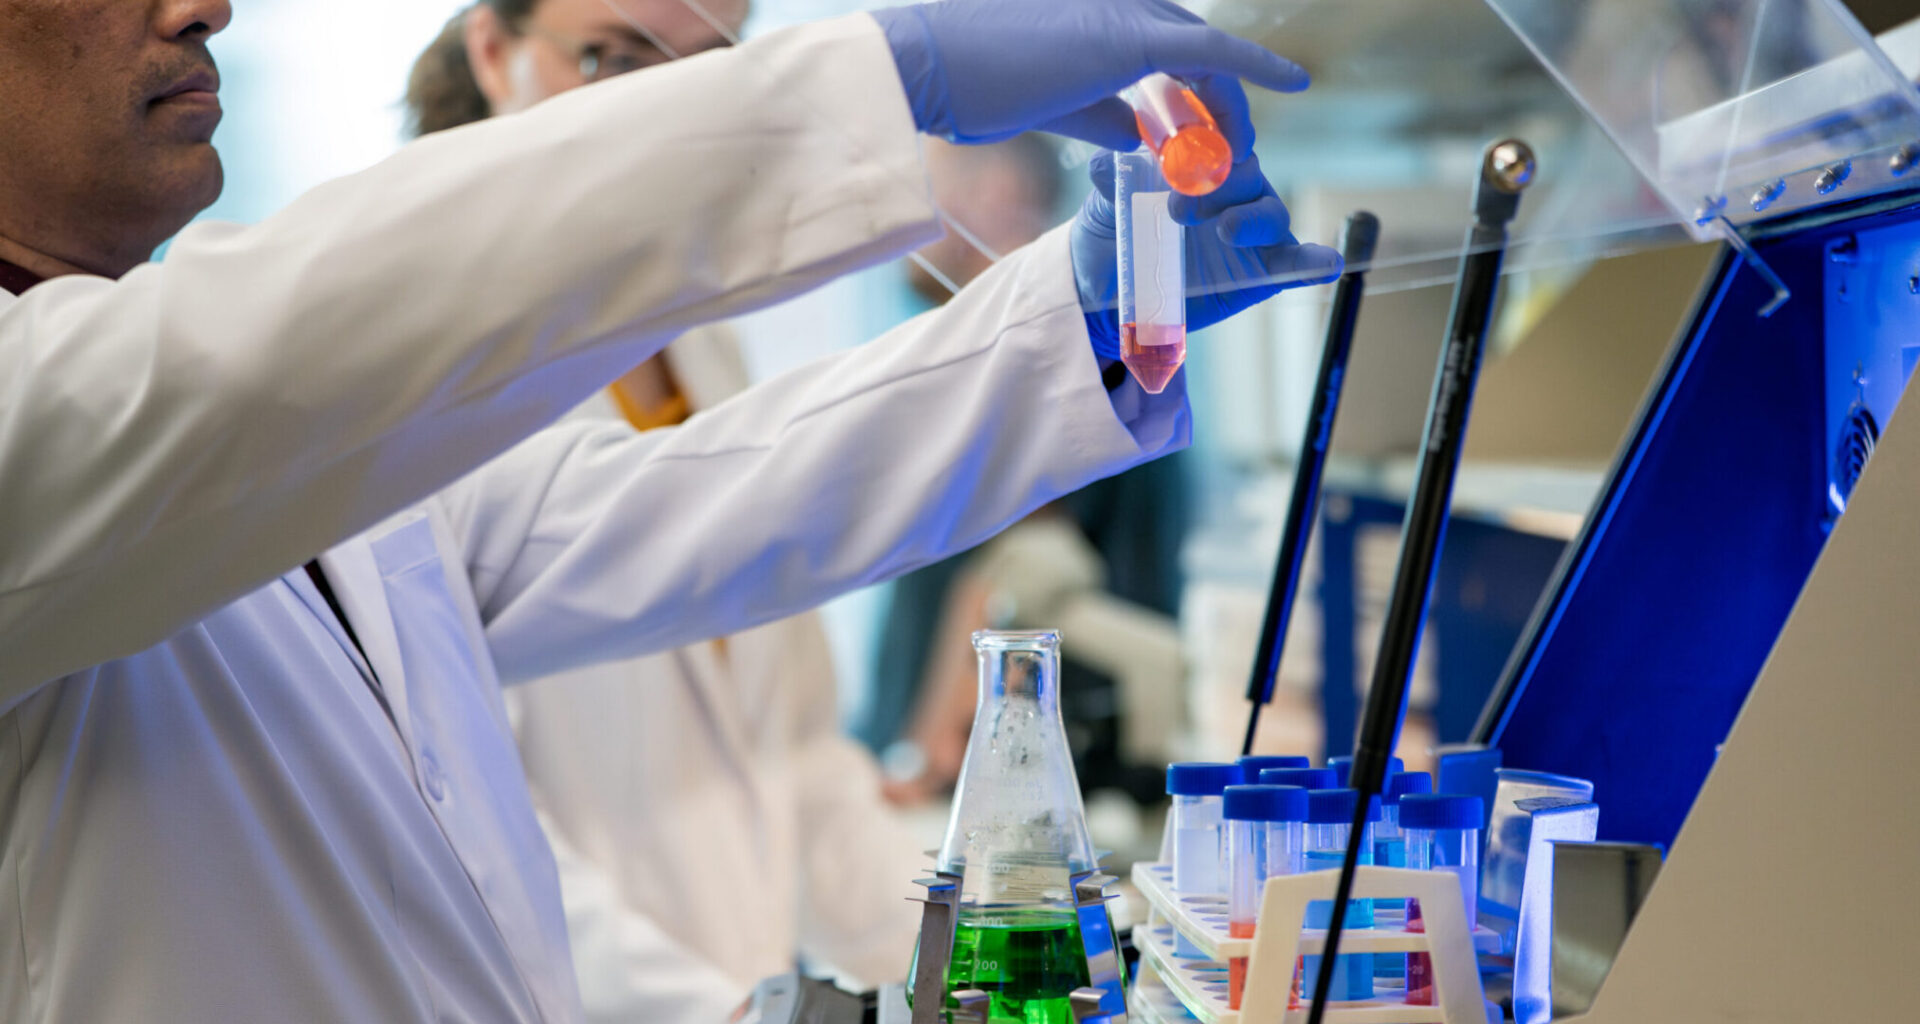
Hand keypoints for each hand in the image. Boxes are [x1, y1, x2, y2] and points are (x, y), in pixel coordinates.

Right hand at [871, 0, 1308, 148]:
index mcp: (1093, 15)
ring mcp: (1124, 12)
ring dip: (1227, 105)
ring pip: (1204, 57)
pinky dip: (1257, 69)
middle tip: (1229, 146)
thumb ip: (1100, 113)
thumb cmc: (968, 87)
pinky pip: (1213, 55)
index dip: (1188, 89)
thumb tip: (1141, 136)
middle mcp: (1116, 2)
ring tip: (1239, 150)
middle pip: (1191, 49)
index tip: (1197, 133)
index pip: (1161, 46)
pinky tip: (1294, 84)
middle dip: (1215, 100)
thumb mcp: (1049, 103)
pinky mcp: (1130, 38)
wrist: (926, 67)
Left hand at [1071, 136, 1343, 358]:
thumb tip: (1106, 164)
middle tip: (1178, 207)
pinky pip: (1294, 263)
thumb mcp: (1104, 203)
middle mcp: (1231, 190)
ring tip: (1227, 231)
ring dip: (1251, 219)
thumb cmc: (1112, 234)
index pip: (1220, 134)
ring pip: (1269, 212)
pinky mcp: (1262, 271)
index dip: (1212, 133)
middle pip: (1246, 172)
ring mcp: (1250, 230)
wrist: (1105, 293)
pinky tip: (1326, 260)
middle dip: (1220, 184)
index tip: (1184, 149)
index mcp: (1199, 161)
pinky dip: (1312, 261)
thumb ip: (1111, 178)